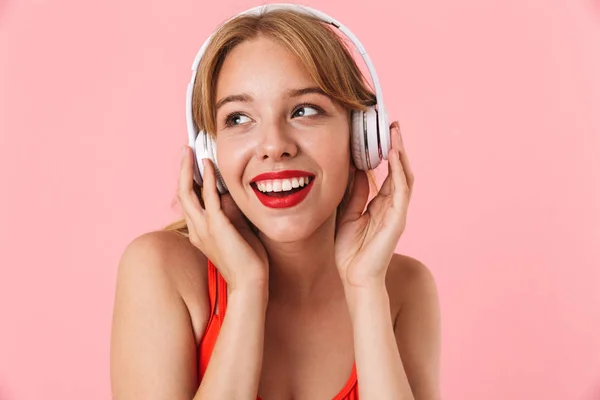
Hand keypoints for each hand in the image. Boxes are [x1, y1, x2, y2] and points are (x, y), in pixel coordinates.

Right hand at [178, 146, 268, 291]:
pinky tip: (209, 164)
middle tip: (186, 150)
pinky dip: (207, 178)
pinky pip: (208, 196)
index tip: (193, 163)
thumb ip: (231, 213)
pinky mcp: (216, 226)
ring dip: (189, 169)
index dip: (189, 181)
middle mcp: (197, 229)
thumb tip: (229, 194)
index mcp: (200, 233)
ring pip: (187, 193)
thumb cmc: (247, 261)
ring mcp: (204, 228)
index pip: (189, 202)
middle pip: (182, 194)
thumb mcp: (238, 231)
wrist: (250, 283)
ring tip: (191, 150)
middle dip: (183, 170)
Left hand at [335, 122, 413, 287]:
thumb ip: (353, 193)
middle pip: (399, 169)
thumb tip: (354, 169)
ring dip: (401, 153)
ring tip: (395, 132)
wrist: (354, 277)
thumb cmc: (350, 250)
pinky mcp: (398, 219)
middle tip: (391, 124)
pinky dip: (399, 171)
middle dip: (396, 147)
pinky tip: (394, 155)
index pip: (386, 172)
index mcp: (380, 204)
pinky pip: (401, 190)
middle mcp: (392, 205)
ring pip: (404, 175)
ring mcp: (397, 211)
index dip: (384, 152)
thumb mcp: (347, 213)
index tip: (378, 132)